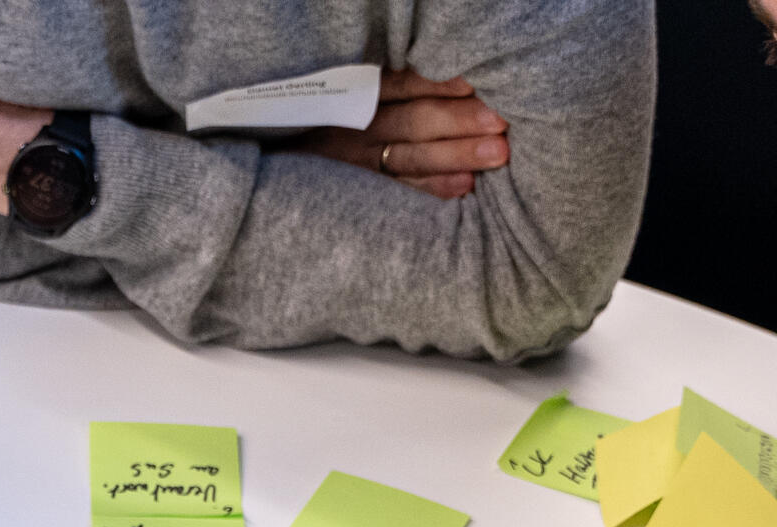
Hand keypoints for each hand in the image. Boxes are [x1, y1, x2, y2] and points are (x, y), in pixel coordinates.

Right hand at [295, 71, 510, 198]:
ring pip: (411, 158)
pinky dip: (434, 189)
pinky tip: (465, 186)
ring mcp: (356, 165)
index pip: (402, 84)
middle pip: (413, 121)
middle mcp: (355, 129)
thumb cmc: (332, 126)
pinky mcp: (362, 195)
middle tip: (501, 120)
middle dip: (459, 121)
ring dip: (457, 154)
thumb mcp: (353, 98)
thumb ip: (397, 88)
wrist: (276, 184)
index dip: (440, 83)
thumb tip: (461, 81)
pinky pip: (402, 192)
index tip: (477, 81)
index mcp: (356, 96)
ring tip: (498, 153)